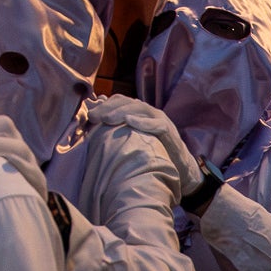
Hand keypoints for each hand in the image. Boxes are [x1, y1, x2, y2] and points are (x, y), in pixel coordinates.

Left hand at [84, 94, 203, 194]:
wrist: (180, 169)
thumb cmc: (152, 153)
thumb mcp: (132, 140)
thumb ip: (118, 129)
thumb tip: (96, 120)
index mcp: (139, 113)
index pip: (120, 101)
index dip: (104, 105)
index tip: (89, 115)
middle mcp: (149, 113)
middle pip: (127, 102)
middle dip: (108, 108)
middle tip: (93, 117)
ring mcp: (160, 120)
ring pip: (141, 109)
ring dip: (122, 112)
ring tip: (107, 118)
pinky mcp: (170, 132)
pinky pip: (157, 124)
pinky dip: (144, 121)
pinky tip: (131, 122)